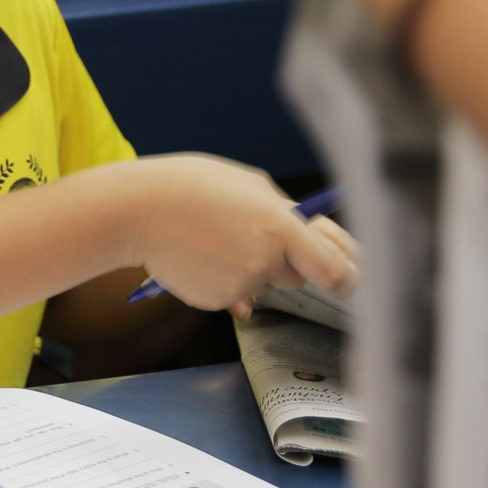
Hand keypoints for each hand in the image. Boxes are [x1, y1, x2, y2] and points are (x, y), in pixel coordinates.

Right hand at [118, 155, 359, 313]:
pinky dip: (225, 280)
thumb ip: (286, 216)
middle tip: (254, 236)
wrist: (137, 211)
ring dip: (254, 269)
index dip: (349, 276)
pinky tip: (201, 255)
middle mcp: (265, 259)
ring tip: (218, 240)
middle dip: (288, 261)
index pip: (335, 268)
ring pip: (266, 285)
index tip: (350, 276)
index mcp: (281, 226)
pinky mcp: (216, 301)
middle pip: (300, 276)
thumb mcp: (252, 186)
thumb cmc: (195, 187)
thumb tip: (309, 247)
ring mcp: (240, 284)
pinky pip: (236, 296)